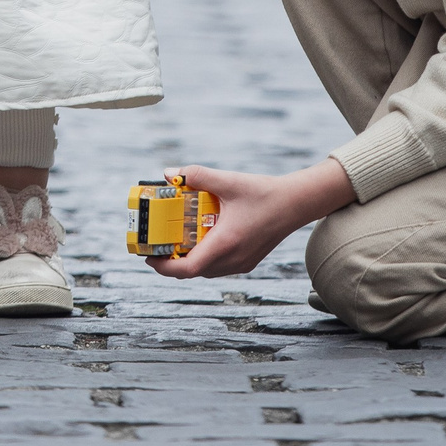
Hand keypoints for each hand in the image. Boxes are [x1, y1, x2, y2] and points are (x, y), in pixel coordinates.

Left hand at [146, 160, 356, 280]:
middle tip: (158, 244)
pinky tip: (200, 237)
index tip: (149, 255)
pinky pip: (218, 266)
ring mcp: (241, 263)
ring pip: (206, 270)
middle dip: (172, 261)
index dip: (164, 267)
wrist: (296, 203)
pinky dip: (204, 257)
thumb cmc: (264, 192)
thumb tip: (170, 174)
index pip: (188, 268)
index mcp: (226, 243)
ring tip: (176, 240)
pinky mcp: (247, 261)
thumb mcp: (228, 180)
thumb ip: (198, 175)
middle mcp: (233, 259)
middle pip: (194, 271)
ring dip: (189, 260)